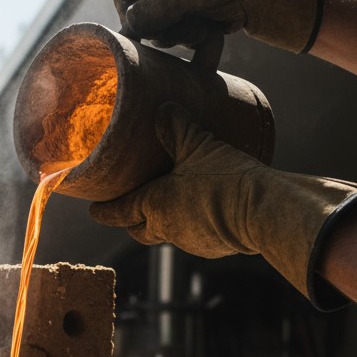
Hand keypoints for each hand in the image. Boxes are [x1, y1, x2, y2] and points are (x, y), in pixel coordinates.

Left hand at [89, 103, 356, 308]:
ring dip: (162, 223)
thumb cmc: (226, 179)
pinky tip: (202, 213)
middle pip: (139, 230)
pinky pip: (194, 238)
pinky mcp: (214, 248)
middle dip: (131, 220)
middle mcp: (166, 229)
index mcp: (154, 206)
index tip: (92, 209)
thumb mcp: (199, 145)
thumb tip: (161, 108)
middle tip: (128, 207)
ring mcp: (190, 242)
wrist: (264, 213)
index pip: (118, 212)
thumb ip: (177, 127)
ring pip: (166, 234)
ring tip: (168, 205)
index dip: (104, 210)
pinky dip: (191, 226)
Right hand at [116, 0, 324, 53]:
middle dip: (160, 29)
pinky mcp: (181, 22)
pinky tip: (205, 29)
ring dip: (177, 36)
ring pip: (155, 35)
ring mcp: (170, 6)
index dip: (132, 18)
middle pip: (138, 21)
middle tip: (183, 25)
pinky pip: (172, 41)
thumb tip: (130, 25)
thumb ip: (156, 8)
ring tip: (200, 24)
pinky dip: (187, 40)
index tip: (146, 30)